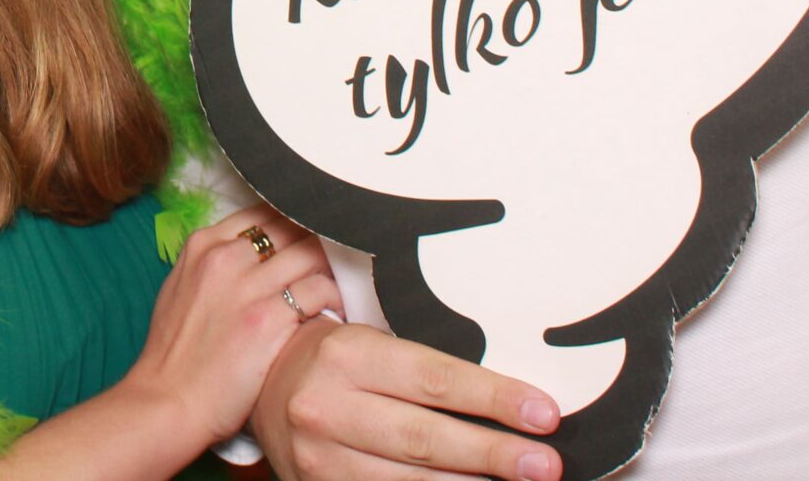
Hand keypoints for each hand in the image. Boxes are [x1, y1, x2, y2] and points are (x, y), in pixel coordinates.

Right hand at [121, 207, 341, 451]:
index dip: (293, 224)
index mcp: (202, 245)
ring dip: (331, 270)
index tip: (307, 241)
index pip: (264, 212)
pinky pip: (320, 291)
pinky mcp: (269, 318)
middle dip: (317, 243)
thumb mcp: (181, 288)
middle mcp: (225, 257)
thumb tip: (252, 255)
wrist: (168, 401)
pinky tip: (337, 313)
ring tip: (339, 289)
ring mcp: (247, 286)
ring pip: (312, 254)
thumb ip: (215, 264)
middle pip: (292, 227)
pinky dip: (335, 299)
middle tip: (336, 264)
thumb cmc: (174, 354)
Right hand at [250, 317, 561, 480]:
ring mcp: (319, 456)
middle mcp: (326, 405)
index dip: (493, 398)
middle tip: (545, 463)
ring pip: (408, 480)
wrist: (263, 387)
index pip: (434, 379)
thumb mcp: (370, 341)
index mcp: (346, 354)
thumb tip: (512, 402)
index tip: (544, 414)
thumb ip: (426, 370)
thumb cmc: (335, 359)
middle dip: (493, 452)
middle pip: (424, 437)